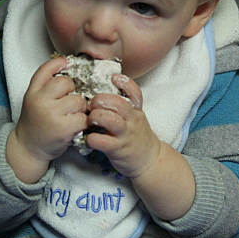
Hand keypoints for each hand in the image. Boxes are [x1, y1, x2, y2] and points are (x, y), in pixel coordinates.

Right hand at [6, 57, 87, 182]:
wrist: (28, 148)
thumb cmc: (35, 122)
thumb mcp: (33, 100)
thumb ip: (44, 84)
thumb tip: (65, 62)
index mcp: (32, 92)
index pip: (45, 70)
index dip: (58, 63)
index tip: (66, 63)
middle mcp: (40, 101)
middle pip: (66, 83)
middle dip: (72, 91)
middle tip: (68, 103)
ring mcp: (51, 115)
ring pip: (78, 100)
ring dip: (80, 108)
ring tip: (72, 116)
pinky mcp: (62, 129)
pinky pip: (83, 118)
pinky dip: (83, 122)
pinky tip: (75, 126)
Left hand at [86, 74, 195, 219]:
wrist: (149, 160)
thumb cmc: (136, 136)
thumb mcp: (135, 118)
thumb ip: (123, 106)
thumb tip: (101, 92)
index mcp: (136, 111)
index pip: (135, 93)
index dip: (125, 83)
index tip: (114, 77)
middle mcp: (132, 121)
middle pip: (119, 104)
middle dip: (101, 100)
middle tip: (90, 104)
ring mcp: (126, 135)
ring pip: (111, 120)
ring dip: (96, 116)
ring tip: (89, 120)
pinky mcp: (118, 149)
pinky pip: (103, 141)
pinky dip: (92, 138)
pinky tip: (89, 138)